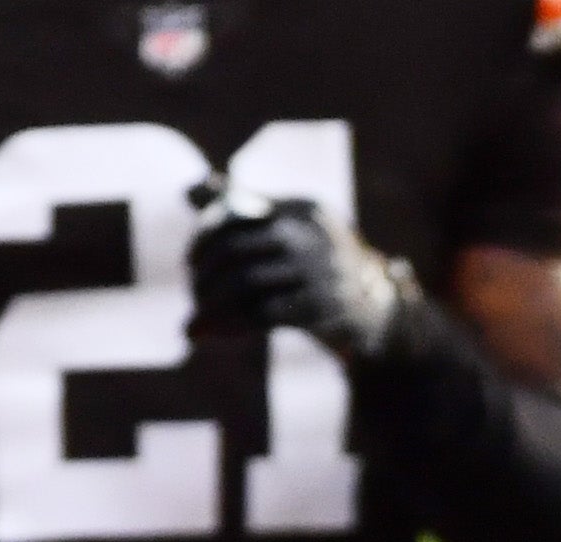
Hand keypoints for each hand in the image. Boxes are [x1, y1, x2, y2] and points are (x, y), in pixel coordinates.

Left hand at [188, 187, 427, 362]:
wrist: (370, 310)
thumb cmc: (313, 267)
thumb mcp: (287, 229)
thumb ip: (240, 207)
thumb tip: (190, 186)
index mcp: (301, 209)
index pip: (237, 213)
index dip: (204, 238)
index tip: (190, 262)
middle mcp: (311, 234)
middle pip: (235, 249)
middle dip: (203, 276)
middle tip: (194, 295)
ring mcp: (319, 270)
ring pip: (244, 283)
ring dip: (209, 306)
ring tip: (192, 325)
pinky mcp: (320, 307)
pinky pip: (261, 315)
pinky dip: (228, 326)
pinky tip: (211, 335)